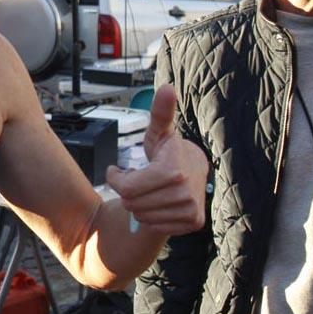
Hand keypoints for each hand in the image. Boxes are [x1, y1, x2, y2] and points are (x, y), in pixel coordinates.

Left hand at [105, 84, 206, 235]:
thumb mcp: (159, 131)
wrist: (197, 170)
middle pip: (132, 203)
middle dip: (127, 191)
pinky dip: (151, 216)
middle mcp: (185, 193)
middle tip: (135, 180)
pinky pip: (155, 226)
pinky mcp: (193, 223)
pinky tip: (158, 202)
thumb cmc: (168, 150)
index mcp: (173, 171)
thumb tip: (167, 87)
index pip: (127, 188)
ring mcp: (191, 210)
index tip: (117, 170)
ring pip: (141, 216)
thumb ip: (159, 112)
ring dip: (138, 204)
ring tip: (148, 190)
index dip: (116, 179)